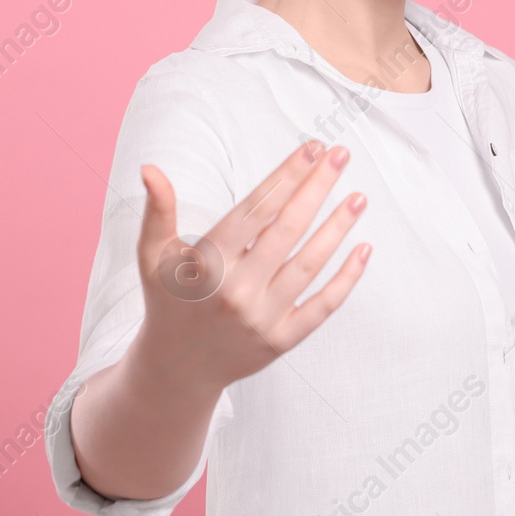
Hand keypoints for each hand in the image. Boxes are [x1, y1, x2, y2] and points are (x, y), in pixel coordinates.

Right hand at [131, 140, 371, 395]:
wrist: (176, 369)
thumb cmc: (169, 300)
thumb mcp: (152, 256)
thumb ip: (157, 211)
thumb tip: (150, 169)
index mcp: (208, 263)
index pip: (256, 209)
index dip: (287, 175)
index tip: (312, 147)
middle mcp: (237, 290)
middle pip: (287, 229)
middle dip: (317, 188)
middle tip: (341, 154)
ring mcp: (262, 318)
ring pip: (310, 264)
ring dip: (338, 227)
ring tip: (359, 196)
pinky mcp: (281, 341)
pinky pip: (322, 307)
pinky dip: (346, 279)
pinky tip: (364, 248)